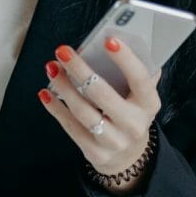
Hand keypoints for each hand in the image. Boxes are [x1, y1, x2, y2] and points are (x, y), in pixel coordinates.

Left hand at [38, 37, 160, 192]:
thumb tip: (125, 40)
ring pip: (83, 111)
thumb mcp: (141, 96)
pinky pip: (71, 127)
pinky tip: (46, 93)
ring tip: (52, 68)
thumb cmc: (131, 112)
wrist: (129, 156)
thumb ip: (136, 72)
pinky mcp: (95, 152)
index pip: (139, 79)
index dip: (125, 59)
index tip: (108, 40)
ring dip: (64, 87)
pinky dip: (56, 108)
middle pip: (103, 94)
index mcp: (149, 104)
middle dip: (80, 70)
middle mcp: (134, 124)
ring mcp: (114, 141)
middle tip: (63, 51)